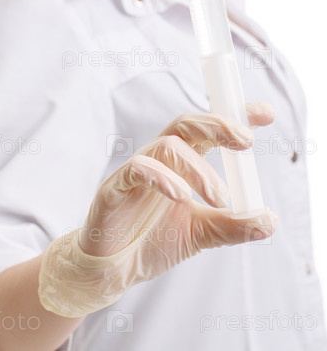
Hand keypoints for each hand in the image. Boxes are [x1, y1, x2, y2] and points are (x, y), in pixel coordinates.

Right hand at [39, 101, 277, 317]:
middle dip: (217, 125)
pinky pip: (136, 169)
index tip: (266, 114)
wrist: (114, 270)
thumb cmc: (152, 242)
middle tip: (246, 141)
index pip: (207, 130)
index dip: (234, 117)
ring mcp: (136, 171)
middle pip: (186, 124)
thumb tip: (270, 220)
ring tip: (219, 198)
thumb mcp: (201, 233)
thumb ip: (232, 225)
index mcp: (180, 164)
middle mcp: (159, 160)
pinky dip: (162, 177)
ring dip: (199, 169)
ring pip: (168, 146)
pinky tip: (181, 196)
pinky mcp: (114, 187)